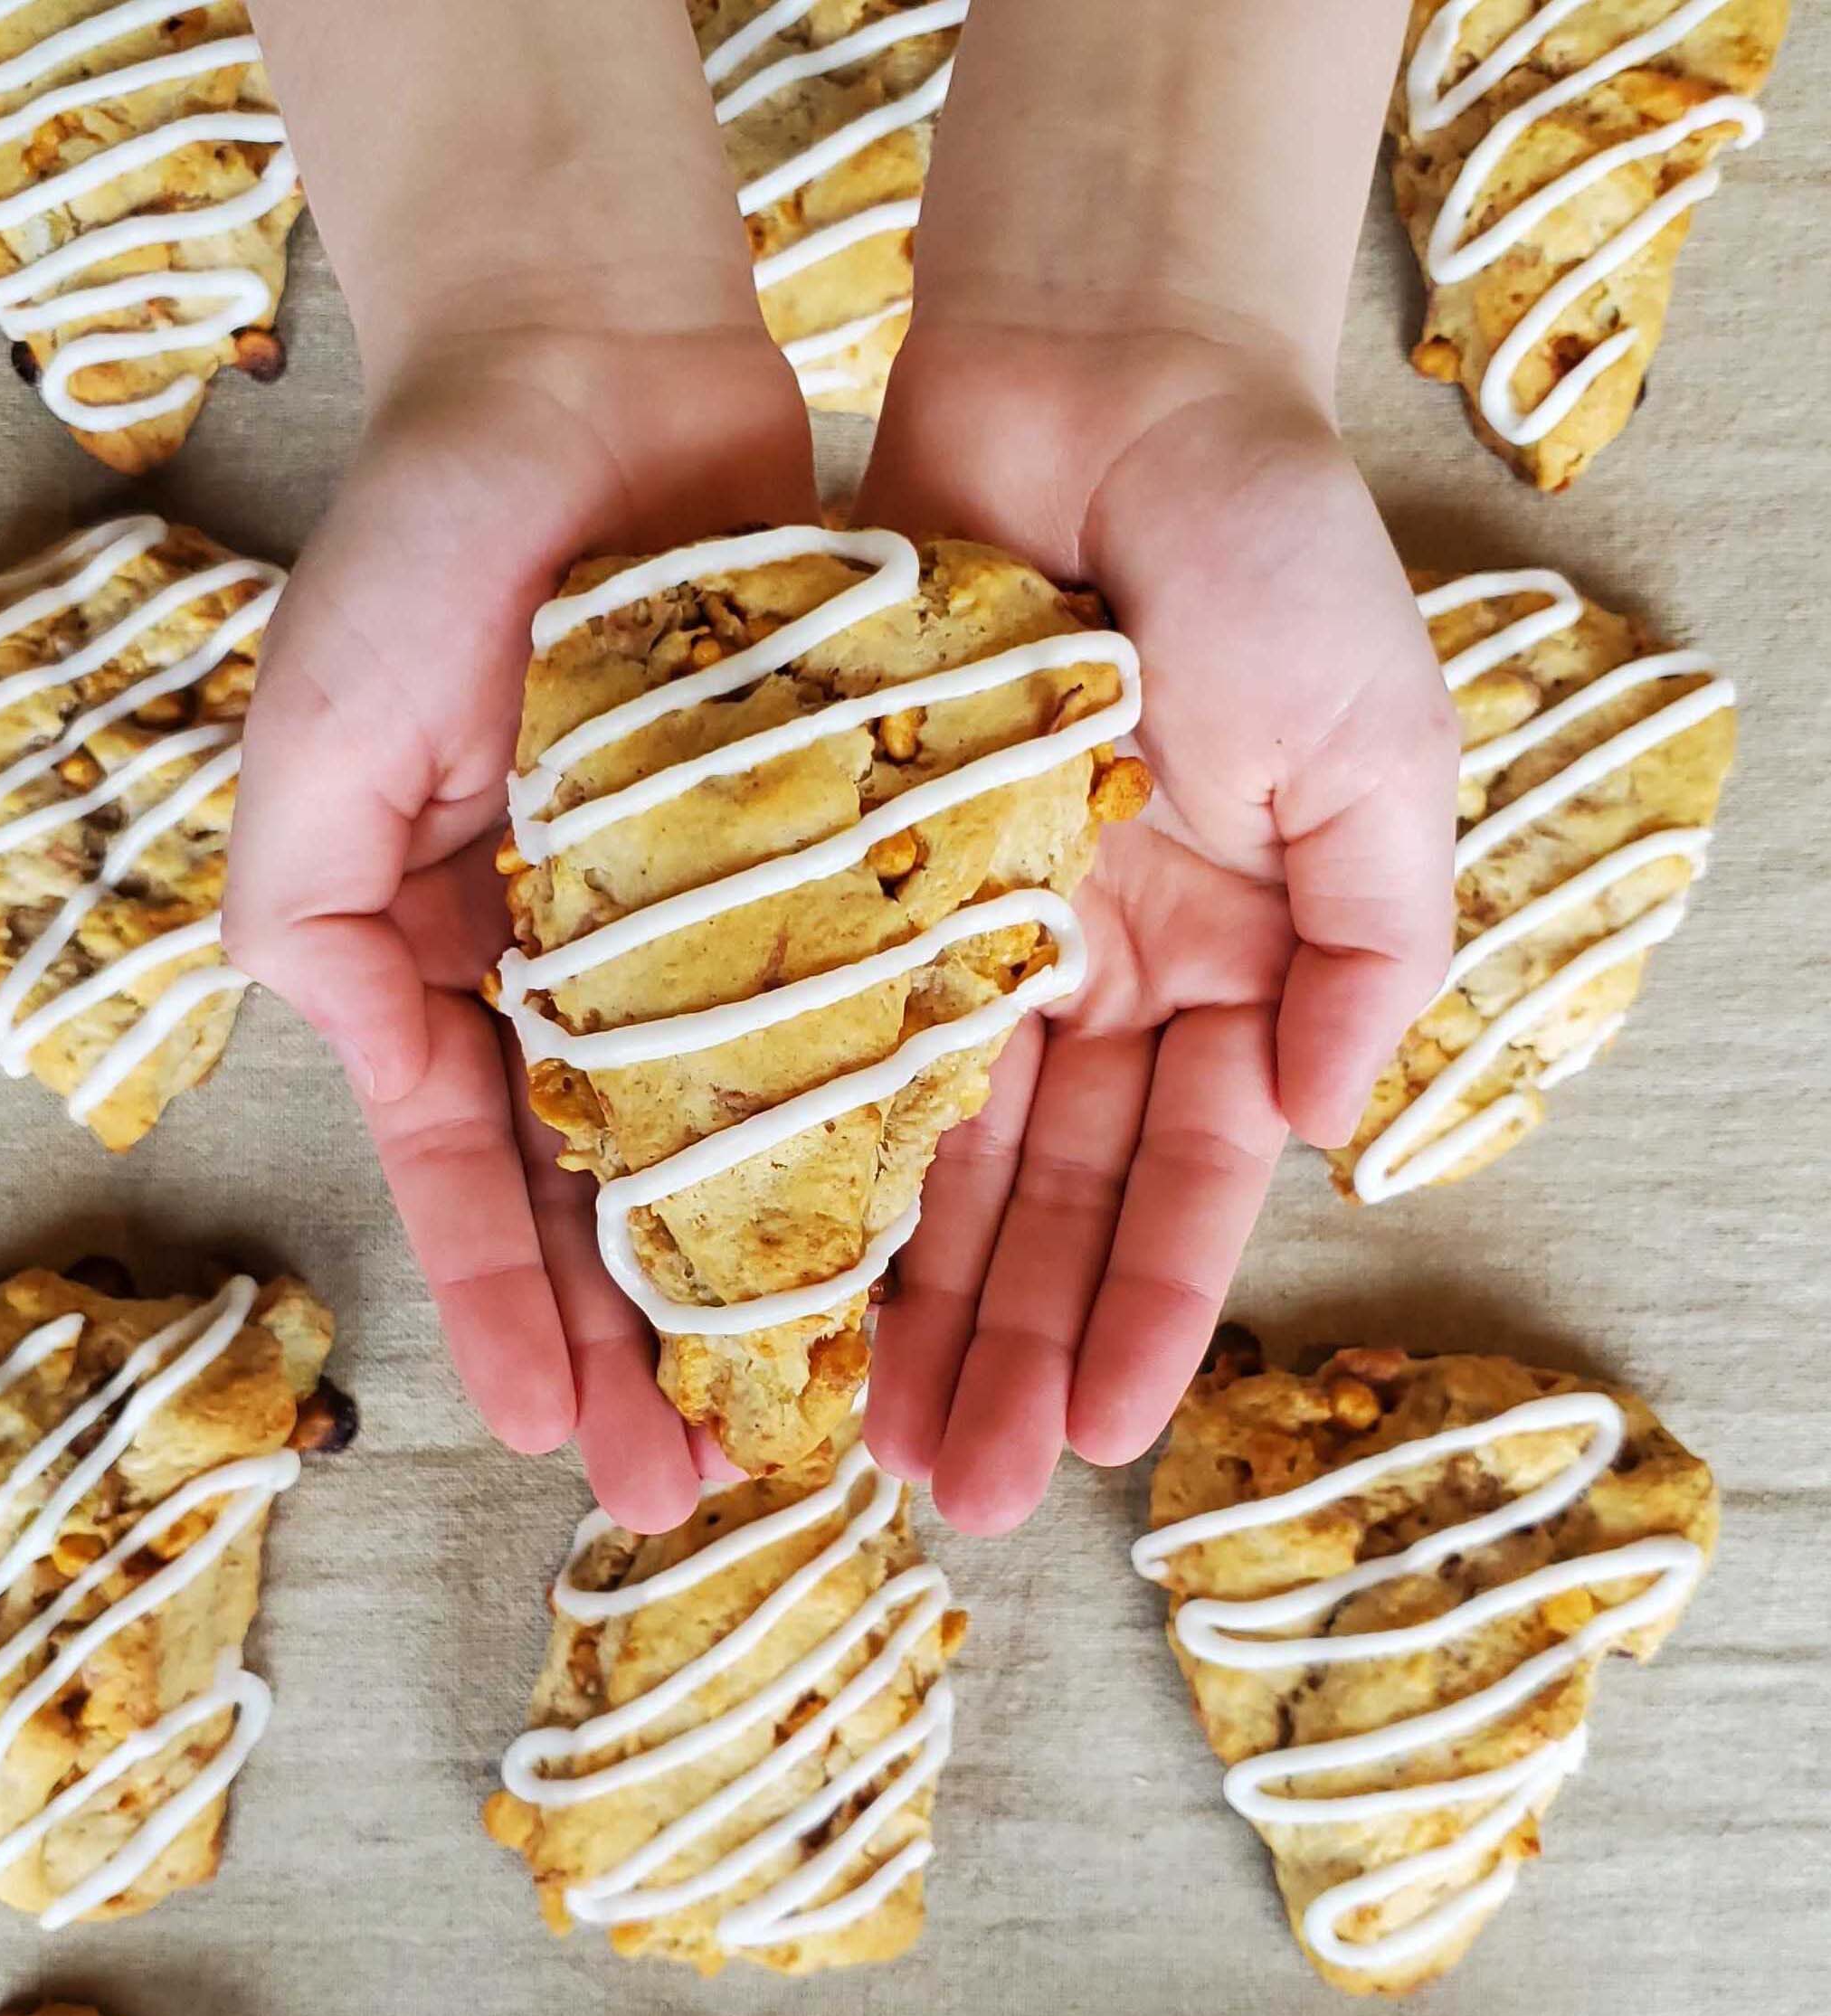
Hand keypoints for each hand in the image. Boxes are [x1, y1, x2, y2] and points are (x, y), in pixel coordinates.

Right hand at [224, 333, 816, 1530]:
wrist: (599, 373)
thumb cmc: (430, 543)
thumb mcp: (313, 737)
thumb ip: (303, 912)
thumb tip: (351, 1058)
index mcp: (457, 962)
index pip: (490, 1178)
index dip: (522, 1313)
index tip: (565, 1444)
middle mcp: (589, 968)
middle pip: (627, 1196)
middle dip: (658, 1344)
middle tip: (708, 1488)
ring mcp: (712, 922)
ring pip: (753, 1138)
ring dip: (784, 1277)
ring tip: (834, 1414)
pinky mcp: (827, 860)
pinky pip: (858, 1013)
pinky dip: (881, 1125)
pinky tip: (918, 1241)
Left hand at [855, 325, 1459, 1532]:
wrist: (1101, 381)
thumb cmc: (1269, 554)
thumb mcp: (1388, 755)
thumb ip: (1375, 949)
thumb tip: (1321, 1130)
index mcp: (1228, 960)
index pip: (1180, 1181)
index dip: (1140, 1311)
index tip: (1095, 1441)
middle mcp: (1093, 966)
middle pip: (1040, 1194)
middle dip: (1004, 1345)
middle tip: (954, 1493)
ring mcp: (971, 921)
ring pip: (927, 1143)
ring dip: (901, 1289)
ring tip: (856, 1431)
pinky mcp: (857, 861)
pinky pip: (824, 1026)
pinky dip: (806, 1144)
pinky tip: (770, 1262)